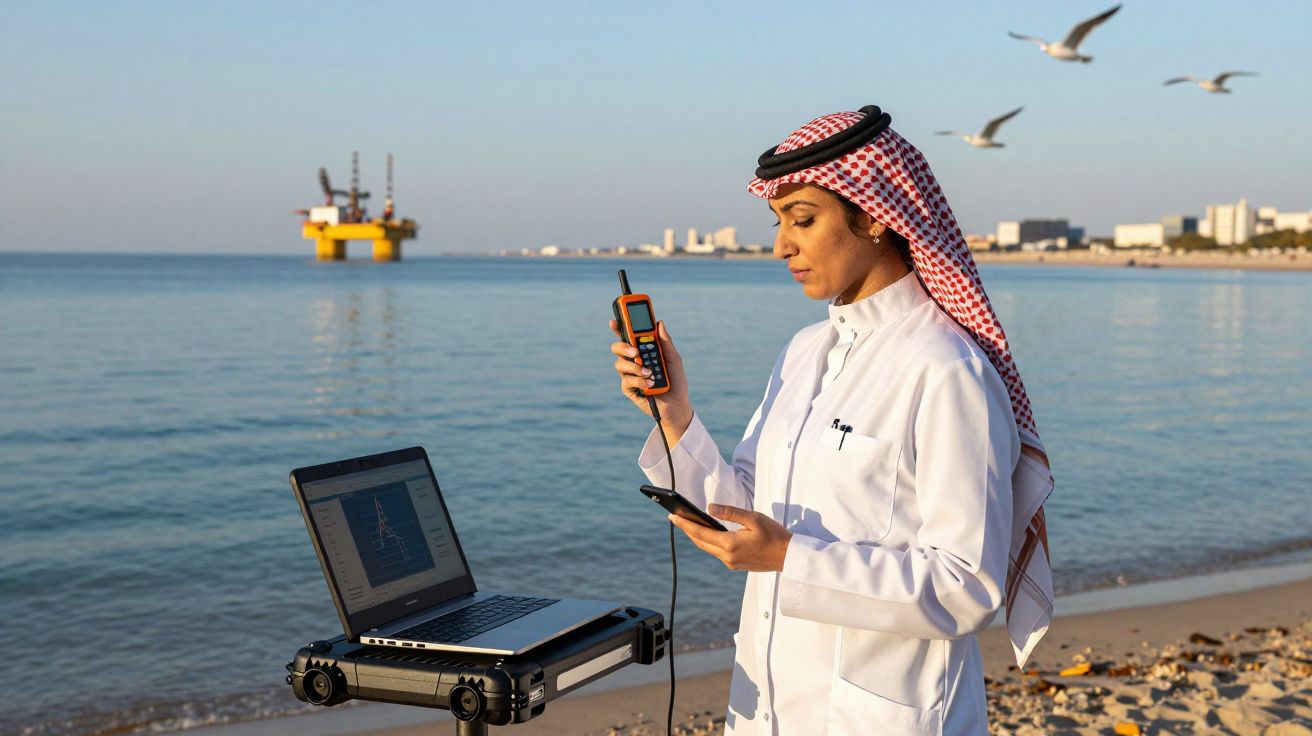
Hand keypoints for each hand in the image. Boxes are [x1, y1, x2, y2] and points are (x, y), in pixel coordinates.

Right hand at [609, 319, 692, 436]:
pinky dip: (640, 381)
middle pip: (618, 349)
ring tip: (649, 372)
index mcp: (643, 351)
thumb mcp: (674, 360)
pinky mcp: (629, 389)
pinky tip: (650, 384)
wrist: (678, 405)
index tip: (614, 322)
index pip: (628, 337)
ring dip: (635, 367)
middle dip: (623, 347)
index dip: (619, 328)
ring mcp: (630, 375)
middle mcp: (634, 361)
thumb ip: (665, 343)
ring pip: (620, 365)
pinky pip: (627, 381)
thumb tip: (659, 323)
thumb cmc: (676, 381)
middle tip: (635, 351)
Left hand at [668, 504, 792, 572]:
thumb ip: (730, 513)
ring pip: (707, 548)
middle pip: (700, 542)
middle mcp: (727, 556)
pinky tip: (707, 534)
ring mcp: (731, 563)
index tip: (672, 517)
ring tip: (688, 524)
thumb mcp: (754, 518)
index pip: (700, 532)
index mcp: (730, 544)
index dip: (685, 524)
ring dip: (697, 536)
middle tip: (676, 518)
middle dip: (687, 529)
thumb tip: (709, 508)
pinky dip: (708, 542)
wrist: (789, 557)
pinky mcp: (735, 565)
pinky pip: (716, 552)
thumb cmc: (774, 535)